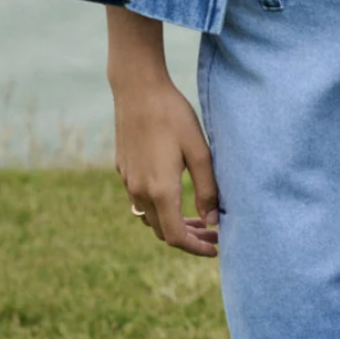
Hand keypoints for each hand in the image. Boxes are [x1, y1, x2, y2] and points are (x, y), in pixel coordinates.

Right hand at [108, 11, 219, 256]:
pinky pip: (141, 201)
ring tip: (198, 217)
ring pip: (150, 218)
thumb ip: (207, 189)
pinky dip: (160, 208)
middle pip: (163, 232)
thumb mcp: (199, 151)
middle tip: (213, 232)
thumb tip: (213, 220)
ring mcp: (128, 181)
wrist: (137, 90)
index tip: (216, 247)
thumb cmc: (173, 116)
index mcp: (160, 190)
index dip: (197, 248)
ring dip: (173, 224)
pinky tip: (177, 194)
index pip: (177, 237)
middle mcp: (139, 191)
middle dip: (189, 238)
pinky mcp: (123, 170)